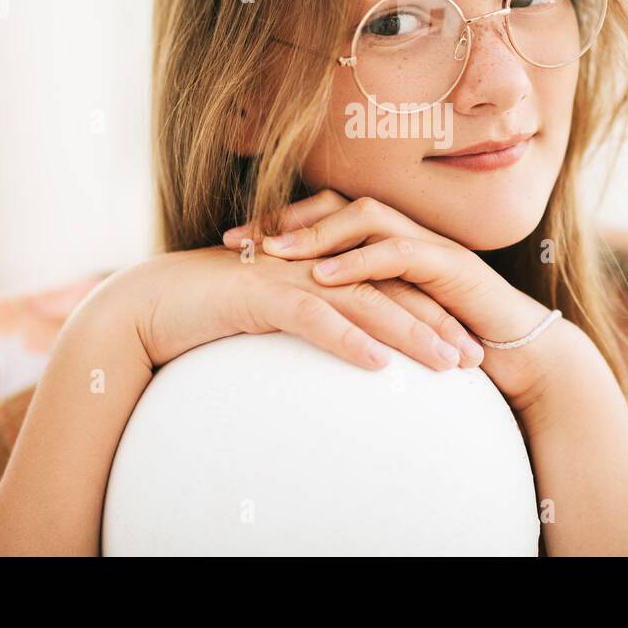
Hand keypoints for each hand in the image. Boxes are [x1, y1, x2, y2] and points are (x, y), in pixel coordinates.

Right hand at [107, 244, 484, 374]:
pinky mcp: (262, 294)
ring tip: (446, 362)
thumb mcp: (271, 314)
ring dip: (410, 332)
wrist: (151, 303)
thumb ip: (311, 322)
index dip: (430, 311)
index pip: (388, 285)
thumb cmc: (210, 312)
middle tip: (475, 356)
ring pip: (364, 301)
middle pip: (391, 289)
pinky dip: (348, 339)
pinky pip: (314, 318)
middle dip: (438, 321)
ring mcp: (291, 274)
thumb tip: (349, 350)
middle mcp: (315, 262)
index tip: (465, 344)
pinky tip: (377, 364)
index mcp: (321, 265)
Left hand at [223, 190, 566, 410]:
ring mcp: (427, 242)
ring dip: (314, 233)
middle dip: (283, 219)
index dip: (278, 223)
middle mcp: (404, 231)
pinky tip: (323, 277)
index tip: (233, 242)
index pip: (324, 214)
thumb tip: (297, 321)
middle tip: (238, 241)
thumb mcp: (389, 321)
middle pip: (335, 204)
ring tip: (273, 253)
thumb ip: (352, 310)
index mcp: (387, 239)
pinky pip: (395, 251)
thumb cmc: (450, 339)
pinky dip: (356, 261)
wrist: (517, 352)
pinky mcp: (447, 263)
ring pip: (363, 217)